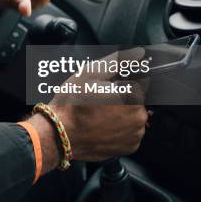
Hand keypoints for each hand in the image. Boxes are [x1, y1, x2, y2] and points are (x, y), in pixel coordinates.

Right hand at [28, 48, 147, 173]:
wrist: (60, 135)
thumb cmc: (72, 103)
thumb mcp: (90, 73)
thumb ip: (118, 61)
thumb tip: (139, 53)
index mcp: (132, 95)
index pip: (140, 81)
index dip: (122, 82)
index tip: (106, 88)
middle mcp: (139, 117)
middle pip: (137, 100)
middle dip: (123, 98)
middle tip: (100, 101)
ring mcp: (135, 135)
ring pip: (134, 116)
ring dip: (122, 114)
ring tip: (100, 115)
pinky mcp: (129, 148)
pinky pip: (130, 133)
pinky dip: (120, 129)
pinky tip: (104, 126)